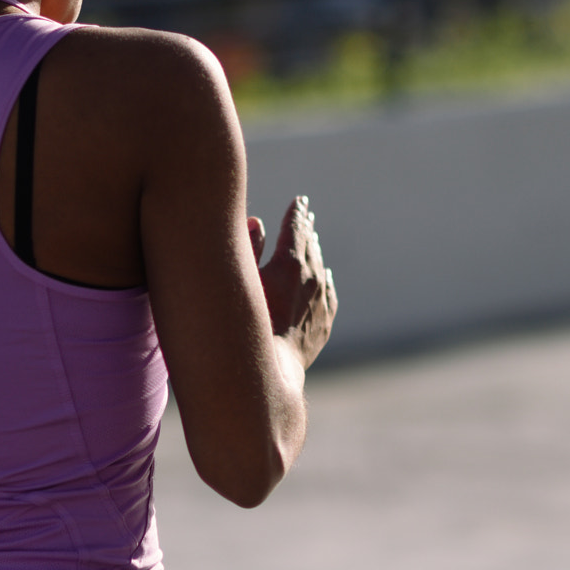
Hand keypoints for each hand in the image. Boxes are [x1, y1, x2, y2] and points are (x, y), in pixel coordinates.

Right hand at [248, 196, 336, 366]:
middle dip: (306, 228)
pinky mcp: (324, 322)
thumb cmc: (245, 322)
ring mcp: (321, 300)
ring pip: (319, 268)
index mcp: (290, 262)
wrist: (269, 368)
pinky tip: (322, 277)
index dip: (296, 212)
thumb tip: (256, 222)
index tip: (300, 201)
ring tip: (312, 242)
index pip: (296, 227)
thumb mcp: (241, 280)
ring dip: (314, 253)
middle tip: (306, 214)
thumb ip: (248, 248)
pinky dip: (323, 281)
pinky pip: (327, 294)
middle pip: (310, 245)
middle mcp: (311, 277)